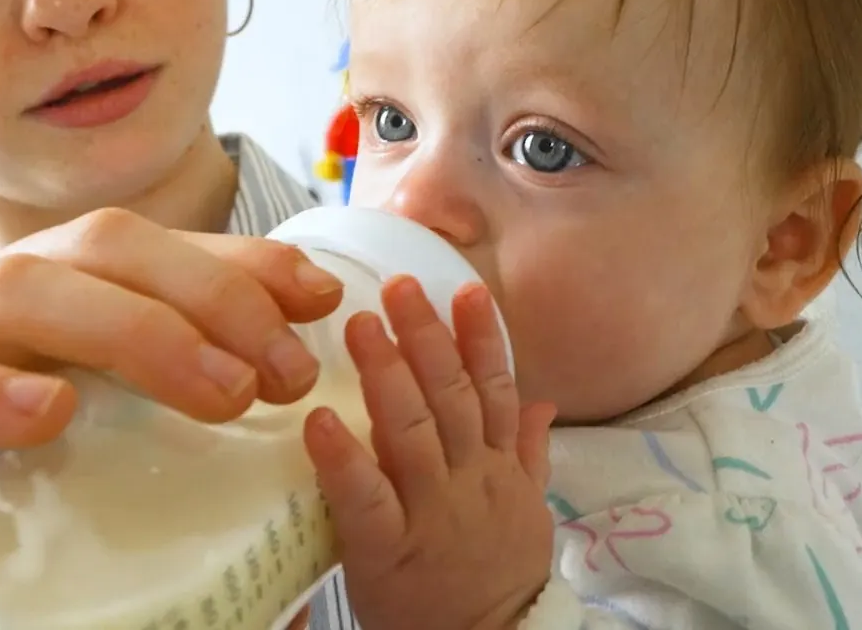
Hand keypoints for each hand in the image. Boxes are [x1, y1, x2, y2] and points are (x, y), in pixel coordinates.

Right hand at [0, 207, 343, 618]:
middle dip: (208, 295)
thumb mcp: (77, 446)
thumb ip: (158, 444)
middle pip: (101, 251)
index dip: (241, 261)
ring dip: (130, 331)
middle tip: (283, 375)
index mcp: (45, 297)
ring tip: (217, 393)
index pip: (154, 250)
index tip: (324, 299)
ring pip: (15, 292)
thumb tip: (294, 505)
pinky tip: (46, 411)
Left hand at [303, 276, 556, 629]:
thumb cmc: (495, 576)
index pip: (494, 389)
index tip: (466, 288)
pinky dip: (343, 458)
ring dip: (386, 374)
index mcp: (497, 468)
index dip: (481, 338)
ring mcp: (431, 514)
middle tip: (398, 285)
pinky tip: (319, 420)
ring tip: (358, 326)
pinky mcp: (388, 550)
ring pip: (412, 433)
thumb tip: (541, 398)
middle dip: (426, 336)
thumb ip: (527, 450)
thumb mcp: (526, 512)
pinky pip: (366, 500)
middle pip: (450, 397)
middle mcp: (469, 480)